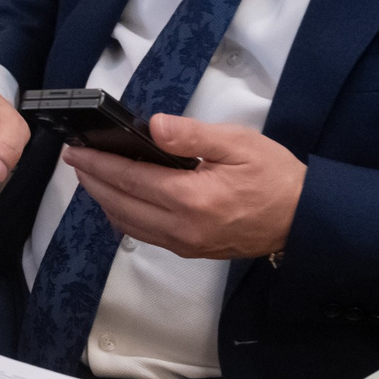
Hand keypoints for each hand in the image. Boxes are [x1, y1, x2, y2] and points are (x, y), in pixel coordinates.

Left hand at [65, 114, 304, 259]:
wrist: (302, 218)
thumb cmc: (274, 176)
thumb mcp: (238, 143)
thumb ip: (192, 135)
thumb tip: (151, 127)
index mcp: (192, 199)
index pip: (131, 178)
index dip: (99, 164)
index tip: (77, 150)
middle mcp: (182, 228)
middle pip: (121, 204)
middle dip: (93, 181)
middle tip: (75, 160)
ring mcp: (185, 244)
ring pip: (128, 224)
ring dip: (105, 200)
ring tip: (91, 177)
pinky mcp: (191, 251)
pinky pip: (145, 235)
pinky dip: (124, 216)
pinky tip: (120, 200)